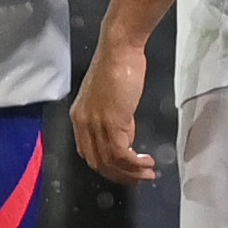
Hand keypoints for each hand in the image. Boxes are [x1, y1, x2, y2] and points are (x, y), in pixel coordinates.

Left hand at [70, 24, 156, 182]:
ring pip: (110, 161)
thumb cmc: (119, 67)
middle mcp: (83, 123)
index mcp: (79, 117)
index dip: (107, 166)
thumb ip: (117, 120)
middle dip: (120, 175)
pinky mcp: (112, 122)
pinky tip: (148, 163)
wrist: (120, 49)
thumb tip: (128, 138)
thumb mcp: (113, 99)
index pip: (88, 152)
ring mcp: (96, 124)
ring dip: (131, 172)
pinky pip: (122, 154)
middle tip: (139, 178)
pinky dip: (135, 163)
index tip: (125, 170)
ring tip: (148, 173)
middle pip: (97, 162)